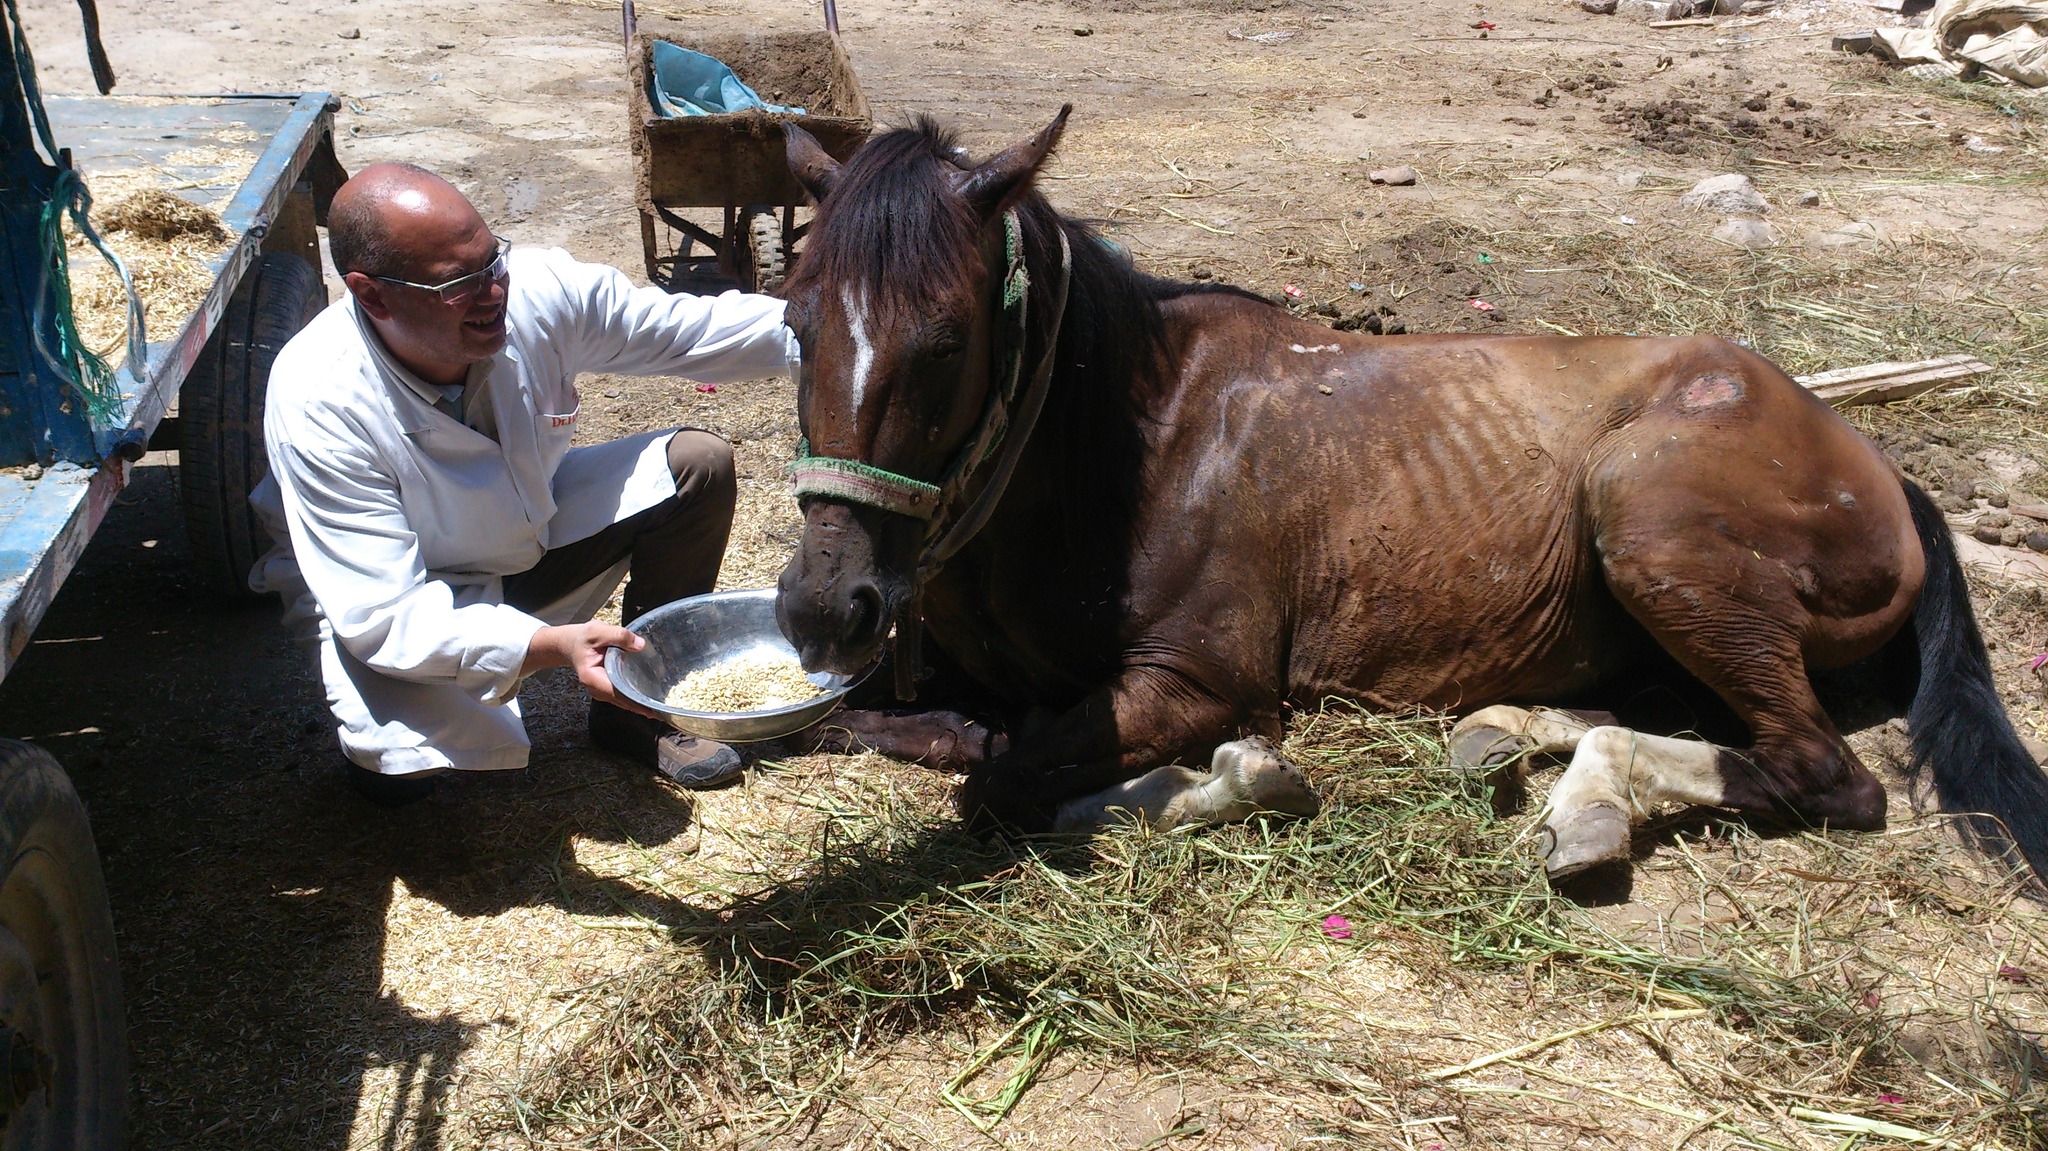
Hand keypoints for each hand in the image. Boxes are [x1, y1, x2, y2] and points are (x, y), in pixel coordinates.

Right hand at [522, 623, 657, 717]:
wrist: (570, 644)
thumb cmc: (582, 638)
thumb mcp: (598, 631)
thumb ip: (618, 636)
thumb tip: (640, 645)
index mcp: (592, 678)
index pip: (617, 692)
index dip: (635, 701)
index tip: (652, 708)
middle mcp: (597, 689)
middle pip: (622, 701)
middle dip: (642, 706)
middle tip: (663, 711)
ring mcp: (602, 691)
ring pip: (623, 702)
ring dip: (640, 705)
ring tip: (661, 708)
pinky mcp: (608, 689)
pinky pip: (623, 696)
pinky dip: (635, 699)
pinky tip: (650, 700)